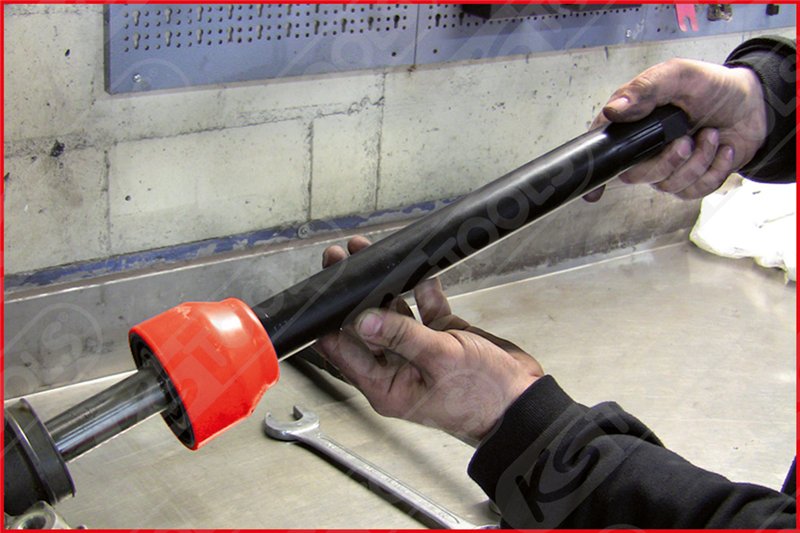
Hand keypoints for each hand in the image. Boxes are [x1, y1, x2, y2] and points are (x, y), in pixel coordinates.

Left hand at [313, 237, 543, 442]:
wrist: (524, 401)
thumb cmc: (484, 396)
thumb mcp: (440, 360)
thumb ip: (401, 336)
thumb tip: (363, 320)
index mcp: (387, 387)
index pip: (344, 352)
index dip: (330, 320)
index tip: (322, 289)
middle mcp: (398, 368)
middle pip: (365, 326)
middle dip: (353, 293)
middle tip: (342, 259)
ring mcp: (420, 351)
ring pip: (392, 312)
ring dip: (383, 284)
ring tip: (370, 254)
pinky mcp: (442, 337)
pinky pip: (424, 307)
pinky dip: (421, 288)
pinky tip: (417, 268)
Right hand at [585, 58, 767, 201]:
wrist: (752, 103)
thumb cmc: (712, 86)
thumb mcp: (679, 75)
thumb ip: (646, 88)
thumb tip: (615, 109)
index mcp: (633, 124)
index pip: (605, 150)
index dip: (597, 173)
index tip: (593, 193)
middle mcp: (645, 149)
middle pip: (635, 176)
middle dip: (666, 162)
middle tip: (686, 139)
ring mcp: (667, 167)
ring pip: (668, 185)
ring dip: (698, 161)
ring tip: (710, 136)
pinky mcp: (690, 180)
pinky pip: (694, 192)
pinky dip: (714, 170)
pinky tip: (722, 150)